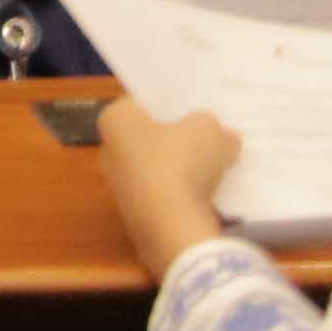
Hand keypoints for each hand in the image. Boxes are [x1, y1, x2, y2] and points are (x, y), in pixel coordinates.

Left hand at [96, 99, 239, 265]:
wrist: (174, 228)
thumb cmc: (181, 163)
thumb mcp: (208, 129)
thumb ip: (212, 125)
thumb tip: (222, 136)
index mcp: (115, 120)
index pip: (139, 102)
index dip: (167, 103)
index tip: (192, 107)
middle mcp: (108, 151)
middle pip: (150, 137)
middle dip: (177, 137)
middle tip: (209, 134)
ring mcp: (120, 188)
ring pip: (158, 168)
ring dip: (184, 168)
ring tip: (219, 164)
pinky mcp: (137, 217)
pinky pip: (165, 196)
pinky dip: (184, 194)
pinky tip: (213, 193)